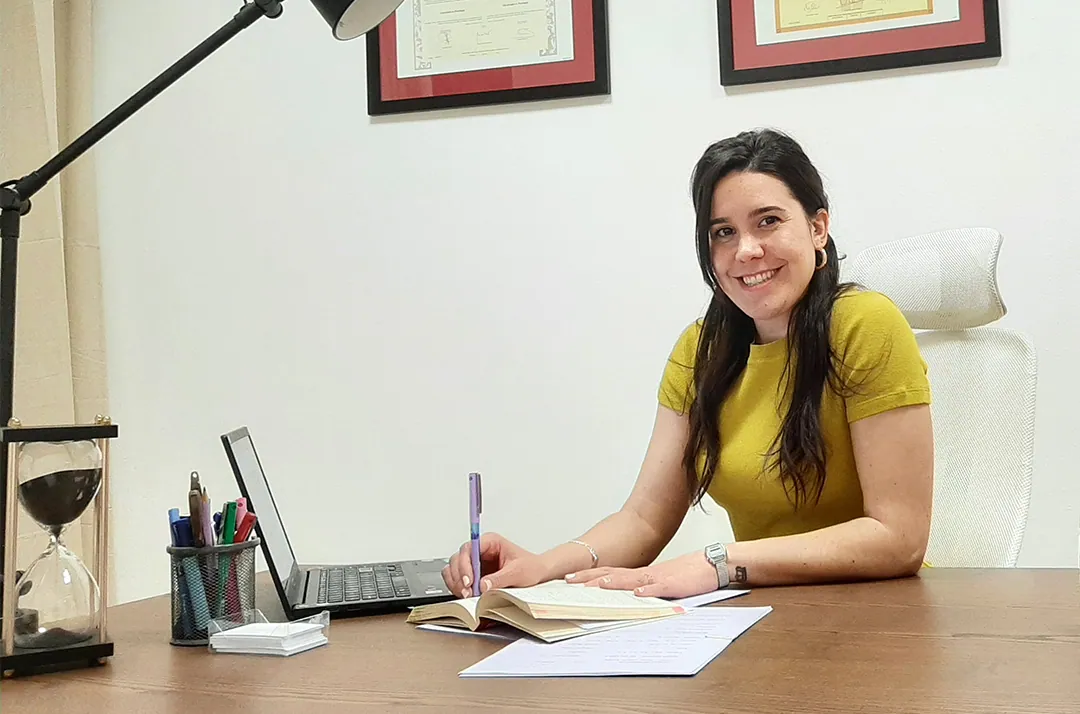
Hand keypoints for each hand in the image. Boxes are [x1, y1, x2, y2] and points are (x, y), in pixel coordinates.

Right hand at [442, 532, 548, 597]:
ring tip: (467, 595)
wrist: (537, 574)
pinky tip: (465, 594)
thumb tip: (483, 585)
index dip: (465, 565)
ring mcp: (475, 563)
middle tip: (468, 592)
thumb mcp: (518, 572)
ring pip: (454, 569)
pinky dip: (457, 587)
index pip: (469, 549)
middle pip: (458, 559)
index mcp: (490, 542)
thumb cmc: (530, 567)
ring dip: (456, 583)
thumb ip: (500, 578)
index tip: (470, 581)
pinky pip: (457, 579)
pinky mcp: (474, 575)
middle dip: (460, 577)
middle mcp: (479, 550)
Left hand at [564, 550, 718, 598]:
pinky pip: (660, 588)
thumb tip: (625, 594)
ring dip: (614, 583)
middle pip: (614, 575)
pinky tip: (637, 594)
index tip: (570, 578)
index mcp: (641, 574)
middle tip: (569, 580)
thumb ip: (643, 585)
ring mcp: (659, 578)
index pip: (610, 573)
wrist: (713, 563)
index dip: (589, 575)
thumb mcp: (660, 580)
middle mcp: (646, 574)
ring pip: (632, 580)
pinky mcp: (675, 585)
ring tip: (596, 585)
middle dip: (590, 578)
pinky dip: (648, 591)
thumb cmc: (687, 573)